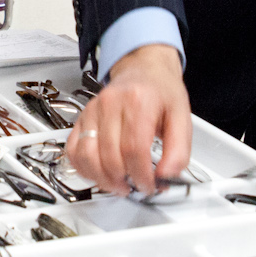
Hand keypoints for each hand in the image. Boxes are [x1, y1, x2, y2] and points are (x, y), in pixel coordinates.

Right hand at [65, 45, 191, 196]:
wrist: (144, 70)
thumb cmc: (161, 92)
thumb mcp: (182, 117)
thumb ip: (179, 150)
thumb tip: (167, 176)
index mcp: (138, 101)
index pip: (134, 149)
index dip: (141, 176)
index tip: (150, 185)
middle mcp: (111, 103)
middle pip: (110, 156)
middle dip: (124, 181)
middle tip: (136, 186)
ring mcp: (92, 110)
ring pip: (87, 156)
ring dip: (102, 179)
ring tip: (118, 185)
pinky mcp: (81, 118)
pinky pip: (73, 150)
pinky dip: (83, 169)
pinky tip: (99, 174)